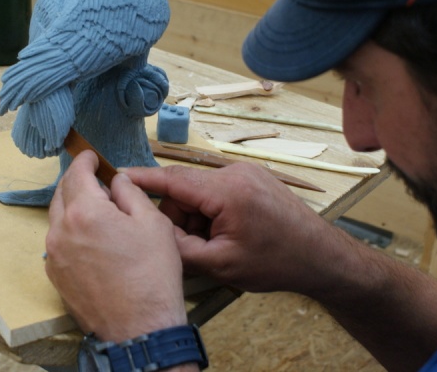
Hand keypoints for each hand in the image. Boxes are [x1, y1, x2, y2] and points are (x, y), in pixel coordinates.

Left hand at [45, 151, 186, 341]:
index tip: (91, 155)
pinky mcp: (56, 276)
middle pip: (62, 193)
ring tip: (98, 210)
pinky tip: (93, 238)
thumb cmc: (151, 275)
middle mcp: (61, 231)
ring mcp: (55, 255)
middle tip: (95, 179)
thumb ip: (130, 193)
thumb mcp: (153, 223)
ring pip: (58, 218)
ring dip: (74, 206)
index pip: (76, 173)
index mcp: (85, 212)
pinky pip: (59, 242)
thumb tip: (116, 181)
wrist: (139, 328)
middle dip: (77, 181)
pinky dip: (71, 231)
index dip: (84, 160)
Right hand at [123, 162, 354, 294]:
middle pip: (186, 190)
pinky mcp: (253, 177)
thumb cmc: (277, 262)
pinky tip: (229, 235)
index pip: (172, 180)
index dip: (141, 180)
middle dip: (182, 218)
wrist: (321, 256)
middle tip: (197, 249)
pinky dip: (214, 212)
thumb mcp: (222, 264)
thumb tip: (152, 234)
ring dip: (199, 217)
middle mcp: (236, 173)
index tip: (116, 176)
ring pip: (201, 192)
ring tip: (219, 245)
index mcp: (227, 191)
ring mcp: (247, 172)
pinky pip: (218, 191)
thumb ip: (180, 248)